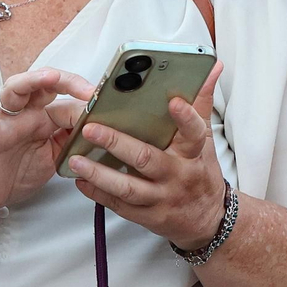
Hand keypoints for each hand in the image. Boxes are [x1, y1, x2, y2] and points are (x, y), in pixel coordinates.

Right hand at [0, 68, 93, 216]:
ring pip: (15, 91)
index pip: (66, 102)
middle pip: (43, 86)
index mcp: (42, 119)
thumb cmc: (13, 172)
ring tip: (49, 77)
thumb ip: (69, 143)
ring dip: (33, 81)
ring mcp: (5, 122)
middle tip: (87, 90)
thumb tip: (98, 131)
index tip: (106, 104)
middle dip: (66, 82)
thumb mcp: (51, 159)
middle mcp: (24, 114)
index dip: (85, 102)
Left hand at [68, 63, 226, 250]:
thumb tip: (211, 67)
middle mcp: (178, 175)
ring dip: (99, 173)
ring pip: (127, 187)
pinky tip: (79, 180)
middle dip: (117, 143)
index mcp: (193, 153)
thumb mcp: (204, 140)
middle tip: (90, 128)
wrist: (207, 220)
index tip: (172, 101)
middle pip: (146, 158)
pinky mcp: (148, 216)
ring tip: (75, 159)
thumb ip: (200, 102)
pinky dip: (97, 193)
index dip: (185, 117)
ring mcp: (162, 197)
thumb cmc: (200, 171)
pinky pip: (119, 205)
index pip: (194, 132)